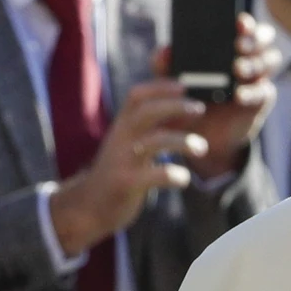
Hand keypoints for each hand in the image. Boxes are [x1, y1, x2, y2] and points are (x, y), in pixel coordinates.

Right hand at [46, 81, 205, 255]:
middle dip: (174, 106)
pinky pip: (154, 176)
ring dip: (182, 141)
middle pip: (146, 111)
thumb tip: (180, 109)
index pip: (137, 96)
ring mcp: (123, 160)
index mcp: (122, 126)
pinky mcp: (126, 183)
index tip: (183, 84)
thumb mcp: (128, 144)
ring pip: (154, 141)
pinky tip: (183, 178)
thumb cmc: (118, 171)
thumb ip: (148, 128)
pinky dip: (173, 175)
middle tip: (200, 108)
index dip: (159, 86)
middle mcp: (121, 138)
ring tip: (202, 147)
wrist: (88, 205)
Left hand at [156, 14, 280, 180]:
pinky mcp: (260, 101)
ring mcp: (256, 79)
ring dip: (256, 63)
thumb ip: (163, 65)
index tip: (239, 21)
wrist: (198, 133)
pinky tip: (239, 95)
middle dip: (255, 39)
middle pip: (264, 39)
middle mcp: (246, 58)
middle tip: (238, 46)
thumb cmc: (186, 99)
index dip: (246, 22)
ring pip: (270, 60)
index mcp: (226, 47)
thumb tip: (165, 50)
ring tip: (237, 70)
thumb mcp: (170, 81)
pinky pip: (265, 91)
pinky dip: (252, 91)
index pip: (244, 26)